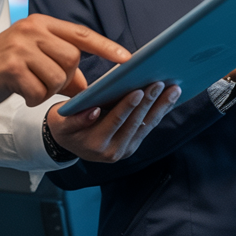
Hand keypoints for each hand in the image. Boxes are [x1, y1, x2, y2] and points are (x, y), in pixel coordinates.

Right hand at [0, 14, 130, 111]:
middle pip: (72, 58)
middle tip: (46, 82)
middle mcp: (31, 30)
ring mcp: (20, 47)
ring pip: (58, 77)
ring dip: (48, 90)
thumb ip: (62, 70)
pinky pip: (39, 91)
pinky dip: (34, 99)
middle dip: (65, 78)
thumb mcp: (32, 61)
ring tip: (30, 87)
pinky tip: (20, 93)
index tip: (128, 59)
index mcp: (40, 24)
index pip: (81, 34)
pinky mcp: (10, 67)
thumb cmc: (0, 70)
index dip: (106, 47)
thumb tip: (89, 87)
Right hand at [46, 83, 181, 162]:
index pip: (115, 121)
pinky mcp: (133, 145)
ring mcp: (125, 150)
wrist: (69, 143)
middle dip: (149, 102)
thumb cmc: (64, 125)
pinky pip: (148, 127)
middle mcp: (113, 151)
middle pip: (135, 123)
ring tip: (174, 89)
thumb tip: (93, 111)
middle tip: (160, 83)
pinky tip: (169, 98)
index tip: (138, 90)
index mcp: (96, 144)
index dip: (127, 106)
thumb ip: (76, 119)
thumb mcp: (62, 122)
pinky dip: (160, 111)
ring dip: (161, 107)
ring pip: (146, 126)